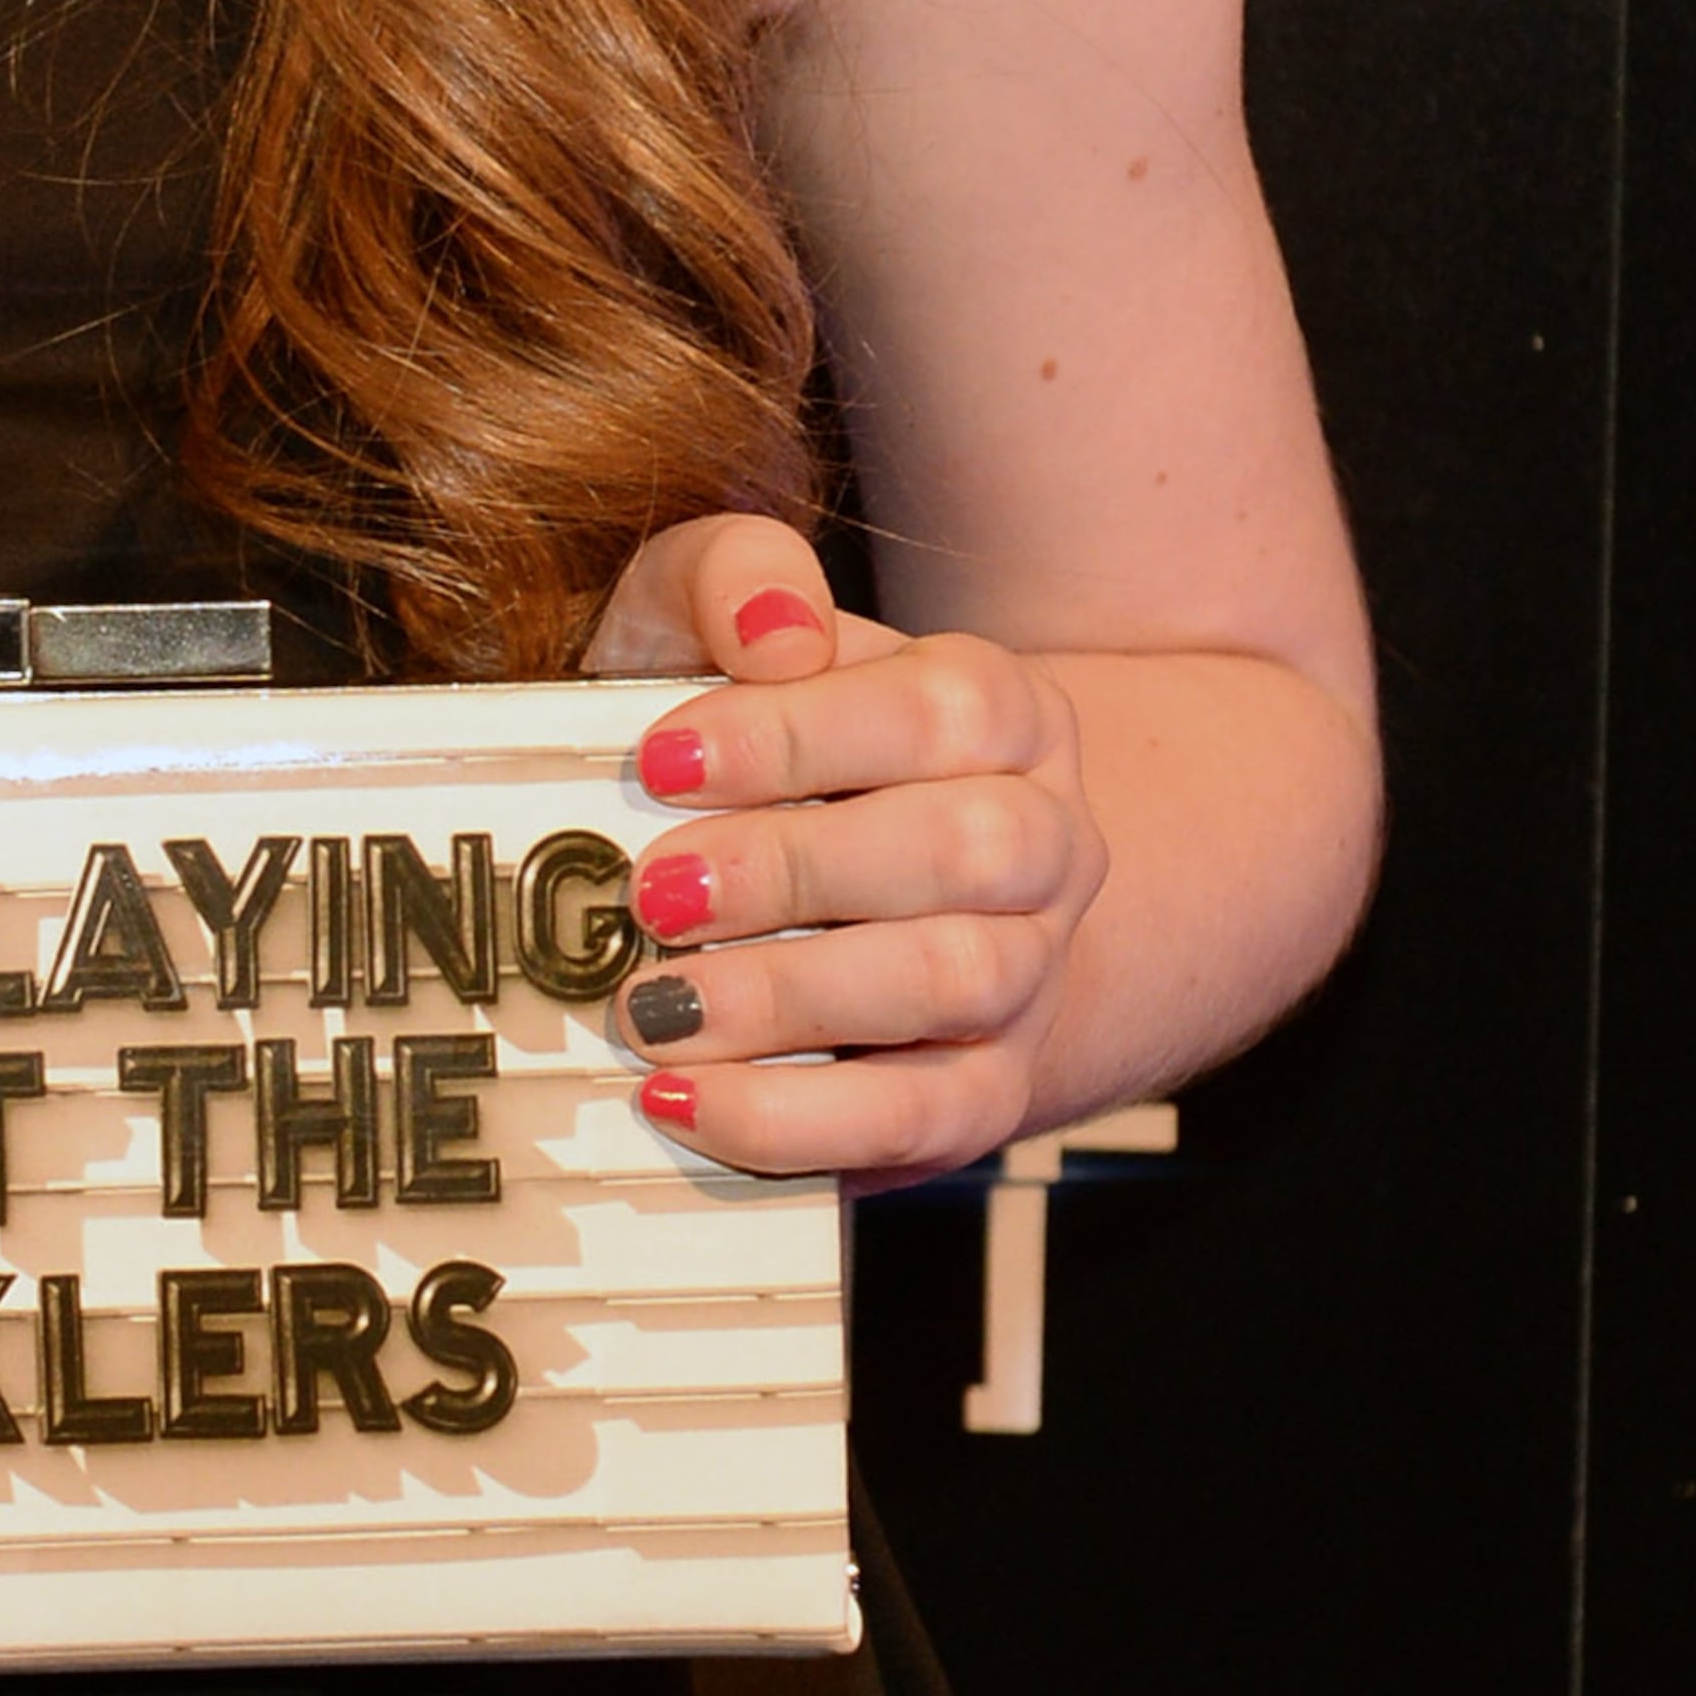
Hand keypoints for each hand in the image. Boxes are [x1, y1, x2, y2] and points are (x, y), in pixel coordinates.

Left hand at [579, 515, 1105, 1187]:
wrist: (834, 882)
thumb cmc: (748, 729)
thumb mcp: (718, 623)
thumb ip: (735, 576)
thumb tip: (776, 627)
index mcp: (1000, 708)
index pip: (939, 709)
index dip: (799, 735)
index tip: (661, 761)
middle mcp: (1044, 839)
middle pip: (968, 850)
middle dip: (797, 872)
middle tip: (653, 893)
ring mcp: (1031, 972)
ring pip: (956, 984)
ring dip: (791, 998)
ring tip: (652, 1004)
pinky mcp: (988, 1090)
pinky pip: (921, 1117)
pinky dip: (795, 1118)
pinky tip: (679, 1098)